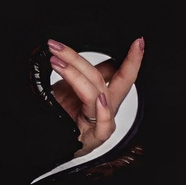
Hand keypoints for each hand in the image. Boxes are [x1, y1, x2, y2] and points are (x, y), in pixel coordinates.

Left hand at [47, 36, 144, 152]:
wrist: (47, 143)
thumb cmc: (60, 116)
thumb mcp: (70, 88)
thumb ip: (85, 73)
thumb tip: (101, 54)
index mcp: (104, 94)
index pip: (120, 73)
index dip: (132, 59)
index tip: (138, 42)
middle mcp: (106, 106)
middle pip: (100, 79)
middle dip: (78, 59)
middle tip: (57, 47)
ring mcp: (103, 122)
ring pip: (95, 93)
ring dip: (74, 75)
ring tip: (56, 63)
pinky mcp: (97, 137)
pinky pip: (104, 124)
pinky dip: (103, 110)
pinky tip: (99, 99)